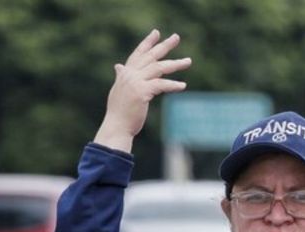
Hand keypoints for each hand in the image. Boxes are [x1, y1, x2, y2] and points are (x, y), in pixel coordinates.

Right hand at [94, 30, 191, 152]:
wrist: (116, 127)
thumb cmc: (119, 112)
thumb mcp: (119, 90)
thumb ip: (121, 76)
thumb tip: (118, 66)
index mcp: (125, 74)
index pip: (138, 54)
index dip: (147, 43)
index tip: (156, 32)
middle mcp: (130, 74)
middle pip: (150, 56)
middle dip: (164, 45)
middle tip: (176, 37)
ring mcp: (135, 82)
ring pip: (159, 68)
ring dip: (175, 64)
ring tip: (188, 61)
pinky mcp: (142, 92)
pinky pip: (161, 85)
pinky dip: (173, 85)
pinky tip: (183, 85)